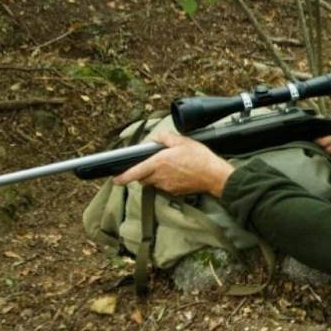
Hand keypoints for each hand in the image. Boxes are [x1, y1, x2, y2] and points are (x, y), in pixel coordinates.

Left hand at [114, 130, 234, 196]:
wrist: (214, 176)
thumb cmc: (200, 158)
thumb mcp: (183, 141)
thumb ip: (165, 138)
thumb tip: (156, 138)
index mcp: (159, 163)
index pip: (135, 172)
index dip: (123, 177)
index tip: (116, 179)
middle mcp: (160, 177)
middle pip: (143, 178)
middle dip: (142, 172)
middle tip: (151, 163)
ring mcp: (167, 186)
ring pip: (153, 182)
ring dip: (155, 176)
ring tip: (169, 167)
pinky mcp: (174, 192)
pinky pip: (164, 186)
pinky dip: (166, 180)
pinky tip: (178, 173)